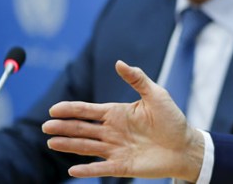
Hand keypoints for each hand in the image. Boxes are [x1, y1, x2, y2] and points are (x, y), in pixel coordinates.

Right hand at [41, 60, 204, 181]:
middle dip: (64, 127)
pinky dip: (88, 170)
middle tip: (46, 126)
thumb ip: (137, 79)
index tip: (54, 109)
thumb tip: (119, 62)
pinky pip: (101, 168)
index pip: (89, 111)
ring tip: (52, 143)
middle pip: (83, 129)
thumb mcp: (156, 95)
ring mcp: (115, 149)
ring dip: (69, 145)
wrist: (186, 146)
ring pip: (87, 147)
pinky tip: (73, 170)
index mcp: (117, 113)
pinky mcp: (122, 166)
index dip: (71, 109)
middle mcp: (112, 131)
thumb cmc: (173, 119)